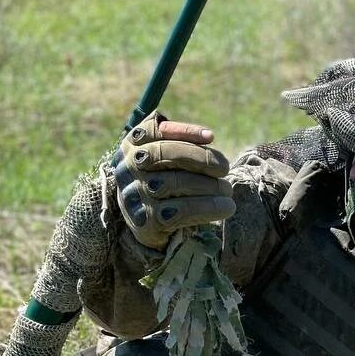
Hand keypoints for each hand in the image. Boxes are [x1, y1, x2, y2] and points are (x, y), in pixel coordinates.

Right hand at [113, 111, 235, 248]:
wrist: (146, 225)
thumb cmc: (163, 184)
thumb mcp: (163, 161)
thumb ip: (178, 145)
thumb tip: (208, 138)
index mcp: (131, 146)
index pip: (154, 130)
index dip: (183, 131)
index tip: (211, 137)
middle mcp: (127, 168)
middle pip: (164, 154)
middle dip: (200, 157)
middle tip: (225, 167)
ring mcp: (134, 194)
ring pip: (175, 182)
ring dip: (209, 186)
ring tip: (227, 190)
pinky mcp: (146, 220)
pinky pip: (182, 210)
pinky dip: (208, 207)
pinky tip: (226, 207)